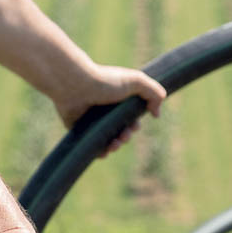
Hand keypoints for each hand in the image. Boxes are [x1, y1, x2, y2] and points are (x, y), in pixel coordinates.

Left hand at [52, 63, 166, 155]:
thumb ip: (153, 92)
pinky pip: (92, 146)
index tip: (134, 126)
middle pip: (121, 131)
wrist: (75, 84)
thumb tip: (157, 113)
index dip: (135, 125)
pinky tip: (105, 151)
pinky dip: (100, 152)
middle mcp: (104, 110)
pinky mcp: (79, 129)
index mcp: (117, 100)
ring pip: (108, 140)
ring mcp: (91, 120)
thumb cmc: (105, 81)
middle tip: (124, 135)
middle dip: (126, 137)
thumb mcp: (136, 81)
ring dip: (115, 146)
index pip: (130, 118)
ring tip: (114, 144)